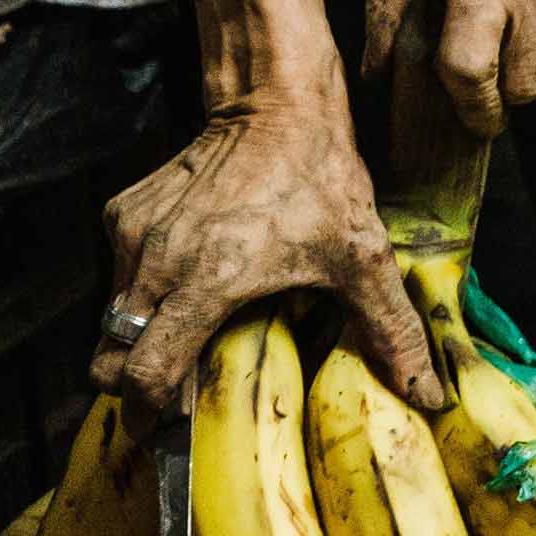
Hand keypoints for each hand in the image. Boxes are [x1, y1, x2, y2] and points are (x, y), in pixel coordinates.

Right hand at [91, 80, 443, 430]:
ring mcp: (134, 235)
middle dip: (132, 386)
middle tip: (175, 391)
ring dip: (142, 336)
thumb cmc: (318, 176)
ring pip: (112, 318)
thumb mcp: (361, 255)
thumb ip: (390, 329)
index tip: (165, 432)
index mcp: (205, 283)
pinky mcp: (124, 212)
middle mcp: (157, 263)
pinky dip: (142, 290)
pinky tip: (189, 277)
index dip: (148, 415)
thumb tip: (427, 396)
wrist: (276, 103)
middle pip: (108, 360)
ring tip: (191, 330)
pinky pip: (119, 273)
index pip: (144, 375)